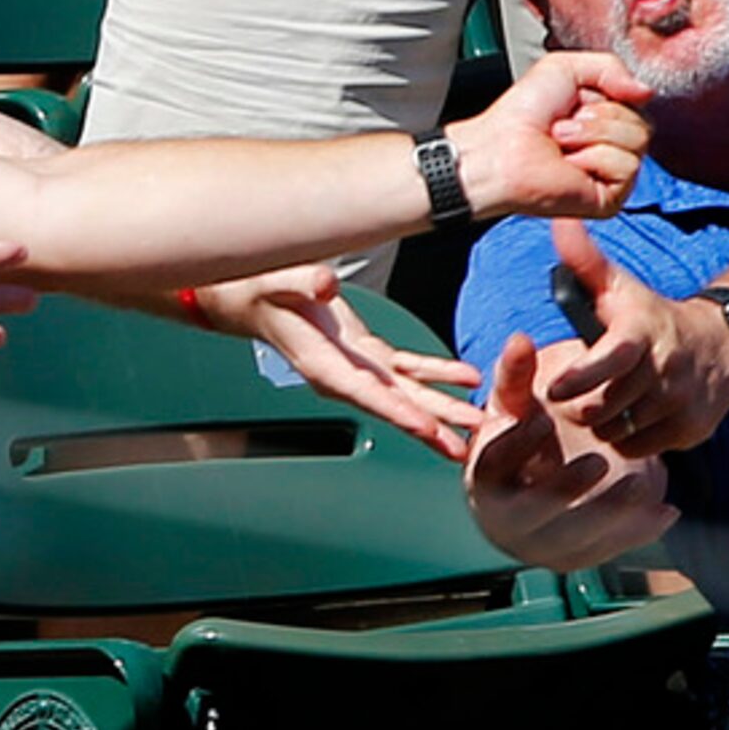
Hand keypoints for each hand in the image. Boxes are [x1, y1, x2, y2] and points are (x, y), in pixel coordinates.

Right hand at [187, 264, 484, 461]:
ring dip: (441, 409)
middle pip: (392, 405)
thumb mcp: (276, 282)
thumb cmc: (262, 291)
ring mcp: (358, 368)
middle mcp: (343, 375)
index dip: (395, 411)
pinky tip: (464, 379)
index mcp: (320, 364)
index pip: (363, 393)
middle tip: (462, 448)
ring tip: (474, 424)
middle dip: (428, 426)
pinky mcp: (367, 355)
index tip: (425, 428)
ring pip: (406, 394)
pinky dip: (437, 374)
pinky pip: (408, 369)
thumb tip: (328, 285)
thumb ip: (304, 281)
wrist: (253, 301)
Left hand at [450, 51, 650, 221]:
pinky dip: (594, 157)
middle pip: (642, 122)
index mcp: (603, 120)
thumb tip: (645, 91)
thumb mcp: (564, 68)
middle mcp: (610, 147)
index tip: (576, 101)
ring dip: (593, 133)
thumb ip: (610, 66)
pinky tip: (569, 163)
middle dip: (600, 115)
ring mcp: (611, 174)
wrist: (499, 148)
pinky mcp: (610, 197)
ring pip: (638, 142)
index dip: (609, 96)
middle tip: (563, 124)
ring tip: (562, 142)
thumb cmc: (520, 114)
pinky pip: (627, 166)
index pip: (638, 103)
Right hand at [463, 331, 677, 568]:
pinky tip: (665, 511)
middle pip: (529, 513)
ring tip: (640, 483)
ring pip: (573, 537)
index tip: (538, 421)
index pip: (489, 468)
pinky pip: (607, 549)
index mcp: (483, 480)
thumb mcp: (519, 404)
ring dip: (609, 513)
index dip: (512, 446)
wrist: (543, 474)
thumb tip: (519, 340)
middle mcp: (505, 520)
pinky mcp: (575, 556)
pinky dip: (637, 532)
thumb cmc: (526, 434)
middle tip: (598, 462)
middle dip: (564, 489)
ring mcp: (540, 544)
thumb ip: (517, 374)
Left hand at [535, 220, 728, 455]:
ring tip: (603, 404)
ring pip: (617, 431)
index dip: (581, 377)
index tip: (553, 388)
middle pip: (604, 405)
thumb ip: (584, 260)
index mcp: (641, 333)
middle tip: (576, 396)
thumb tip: (559, 222)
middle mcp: (665, 369)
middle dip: (583, 405)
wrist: (723, 347)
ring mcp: (680, 402)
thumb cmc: (652, 318)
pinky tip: (626, 419)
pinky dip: (625, 441)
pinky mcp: (690, 431)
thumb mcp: (620, 288)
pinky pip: (638, 449)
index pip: (611, 359)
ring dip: (602, 423)